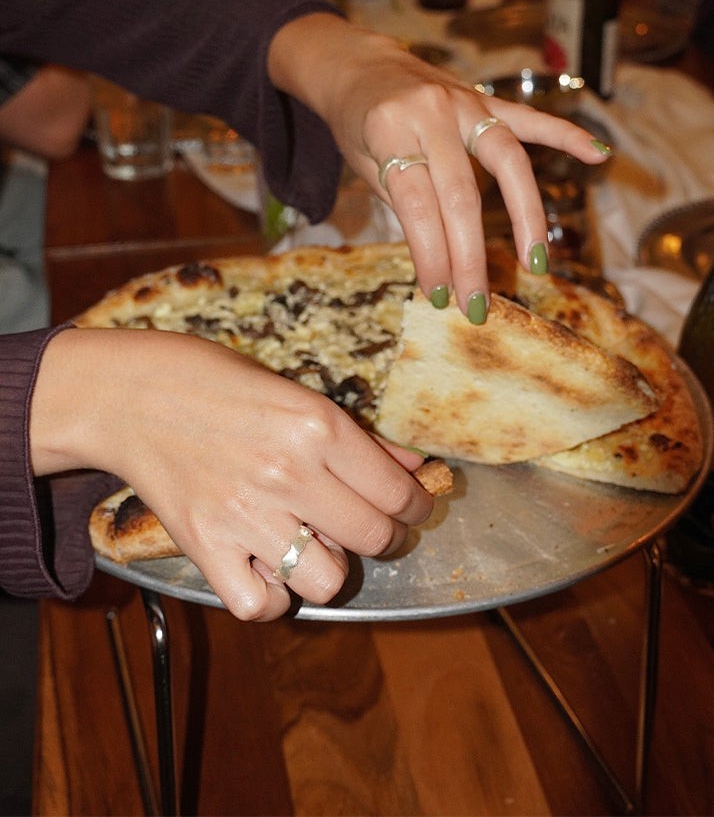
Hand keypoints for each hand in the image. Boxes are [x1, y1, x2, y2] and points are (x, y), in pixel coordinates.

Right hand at [30, 328, 432, 620]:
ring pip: (327, 580)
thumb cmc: (214, 382)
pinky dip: (272, 597)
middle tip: (367, 526)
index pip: (396, 492)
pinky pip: (261, 605)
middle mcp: (288, 472)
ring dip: (328, 566)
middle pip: (373, 538)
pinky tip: (269, 568)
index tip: (411, 511)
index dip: (415, 507)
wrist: (129, 395)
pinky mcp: (205, 547)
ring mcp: (245, 515)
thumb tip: (412, 467)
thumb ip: (358, 436)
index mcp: (317, 426)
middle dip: (383, 536)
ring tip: (311, 542)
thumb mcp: (294, 391)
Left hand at [268, 14, 609, 318]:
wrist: (360, 64)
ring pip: (506, 161)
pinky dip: (566, 136)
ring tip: (535, 263)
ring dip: (524, 215)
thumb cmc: (357, 125)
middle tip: (475, 304)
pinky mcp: (486, 99)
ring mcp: (465, 102)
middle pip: (462, 194)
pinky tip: (598, 155)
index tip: (438, 295)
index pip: (417, 204)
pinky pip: (531, 119)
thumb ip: (404, 203)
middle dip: (469, 255)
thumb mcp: (364, 165)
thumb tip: (441, 261)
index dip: (430, 254)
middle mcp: (432, 112)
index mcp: (390, 130)